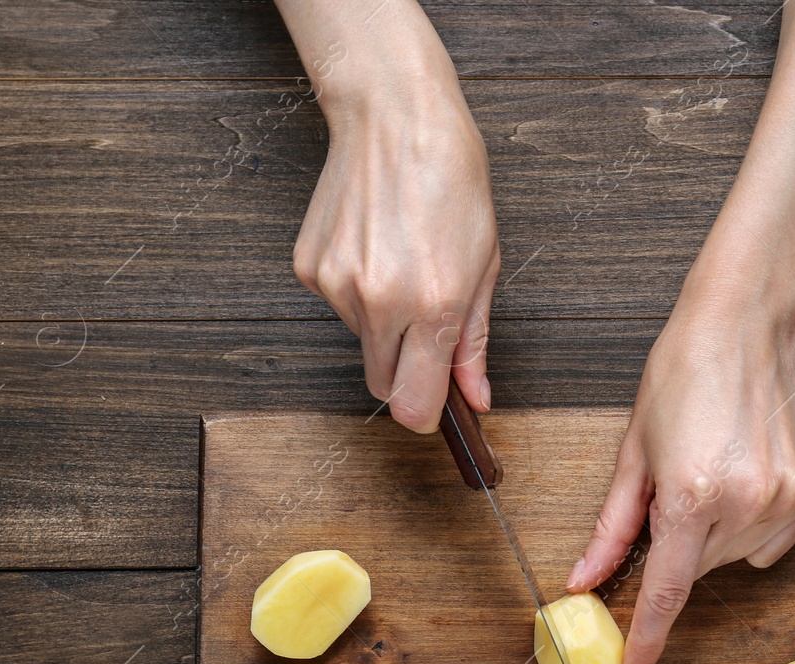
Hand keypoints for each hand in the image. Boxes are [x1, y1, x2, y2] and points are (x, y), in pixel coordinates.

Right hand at [291, 31, 498, 431]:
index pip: (414, 405)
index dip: (428, 412)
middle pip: (383, 387)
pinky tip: (376, 251)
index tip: (437, 404)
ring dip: (384, 326)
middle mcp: (380, 302)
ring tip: (404, 268)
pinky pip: (338, 309)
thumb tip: (475, 396)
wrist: (395, 119)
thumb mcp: (485, 265)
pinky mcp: (309, 269)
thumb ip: (474, 342)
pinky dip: (358, 295)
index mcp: (433, 305)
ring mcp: (337, 285)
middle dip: (407, 372)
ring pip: (363, 344)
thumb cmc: (450, 181)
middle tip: (428, 330)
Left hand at [565, 292, 794, 663]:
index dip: (647, 638)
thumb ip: (613, 526)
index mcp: (691, 495)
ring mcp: (786, 500)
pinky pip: (772, 539)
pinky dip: (751, 522)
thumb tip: (586, 577)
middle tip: (675, 490)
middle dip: (679, 545)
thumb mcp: (634, 450)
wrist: (745, 324)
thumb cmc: (684, 372)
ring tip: (712, 470)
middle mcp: (745, 505)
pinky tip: (743, 476)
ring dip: (716, 534)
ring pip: (736, 557)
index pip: (667, 591)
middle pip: (699, 570)